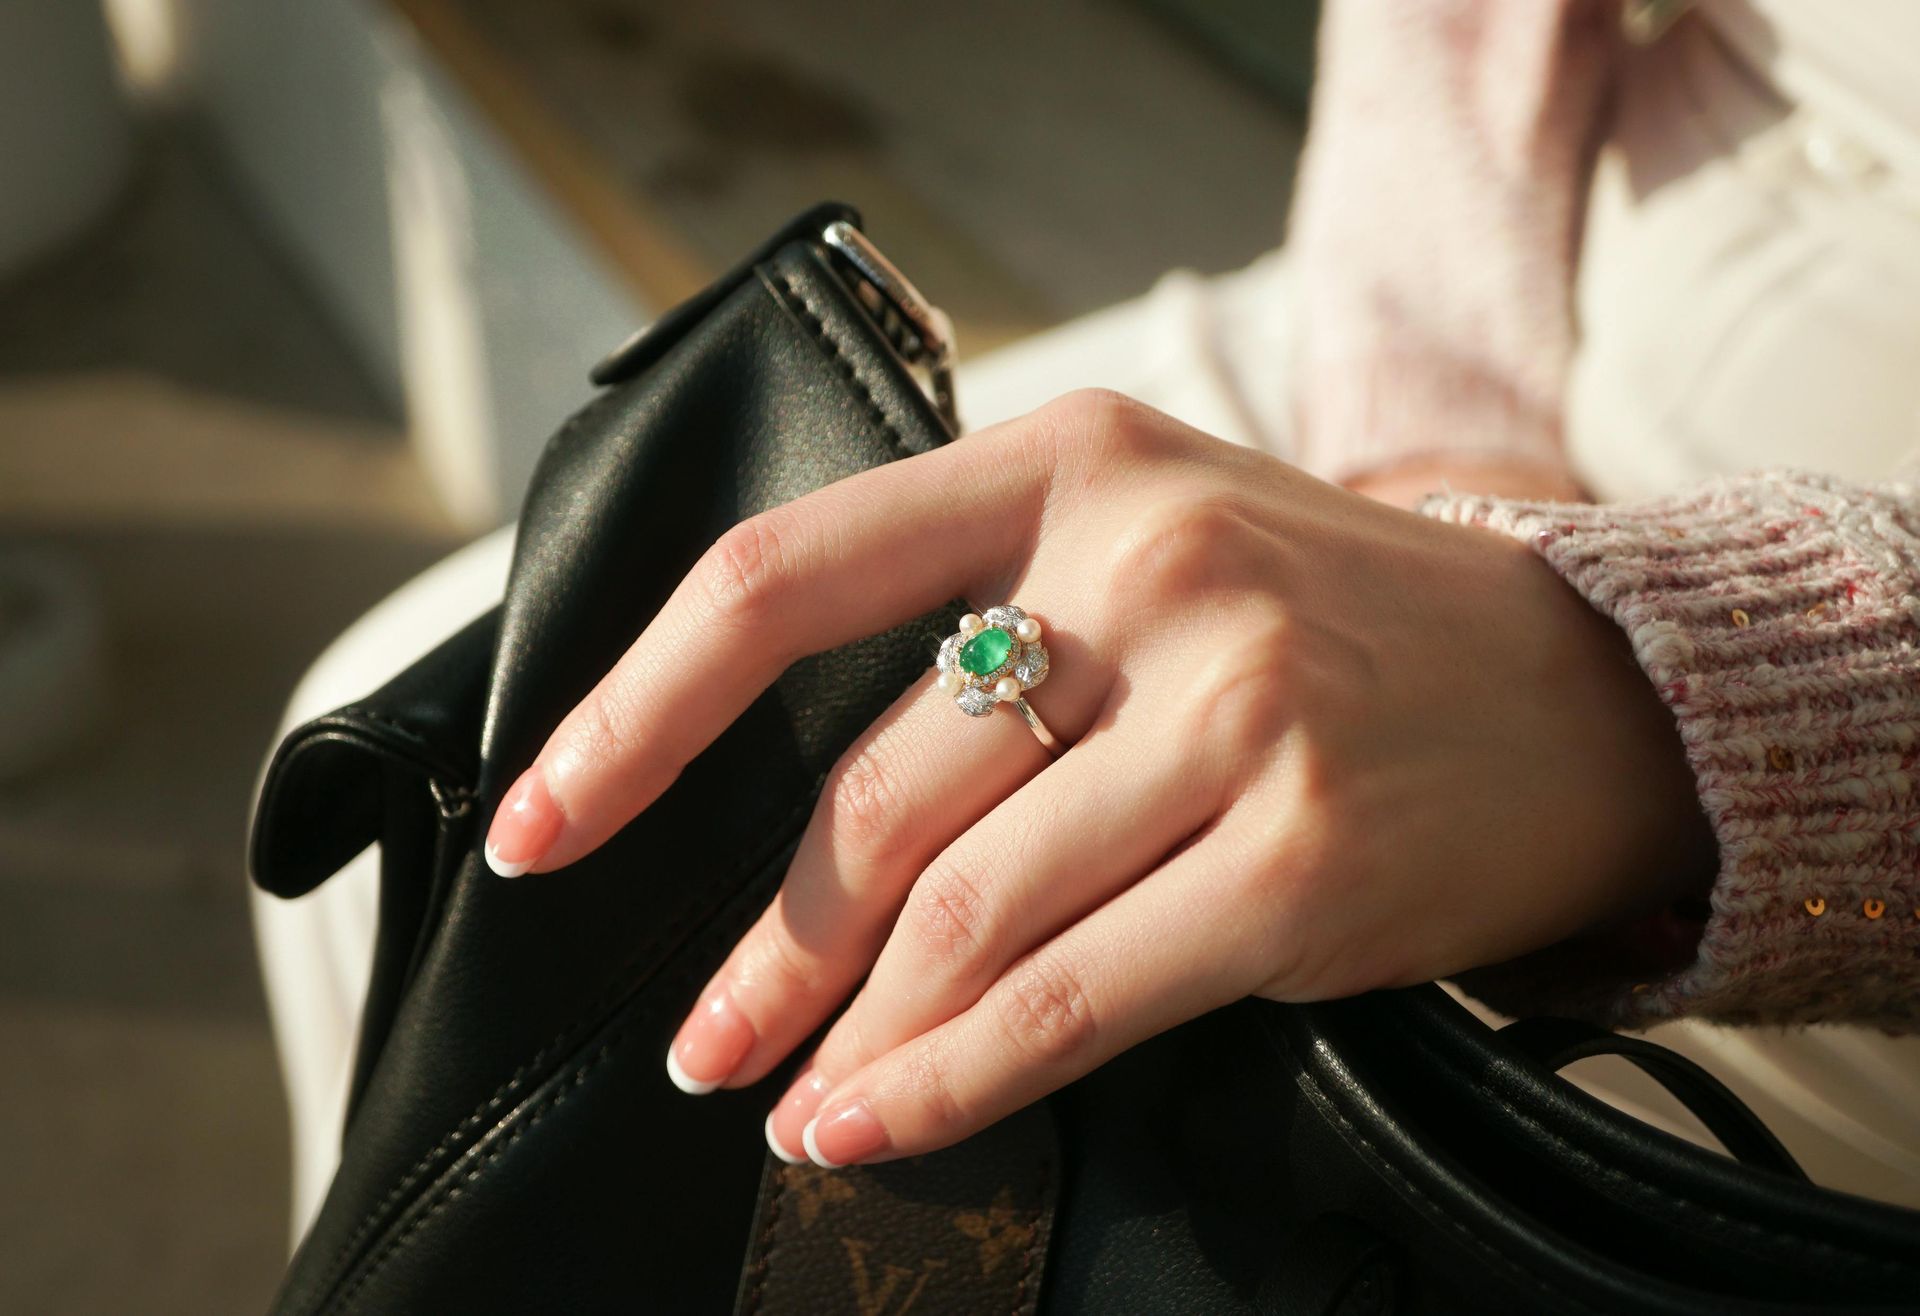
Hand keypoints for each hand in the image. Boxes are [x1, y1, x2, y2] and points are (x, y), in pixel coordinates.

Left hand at [482, 390, 1715, 1168]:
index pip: (786, 575)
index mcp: (1074, 463)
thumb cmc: (1346, 627)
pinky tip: (876, 1121)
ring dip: (842, 1027)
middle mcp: (1146, 561)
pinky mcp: (1294, 853)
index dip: (637, 712)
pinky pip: (1063, 995)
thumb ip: (991, 622)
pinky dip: (948, 1077)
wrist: (1595, 694)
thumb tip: (815, 808)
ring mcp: (1230, 706)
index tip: (544, 819)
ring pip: (958, 911)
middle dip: (765, 939)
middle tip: (702, 1031)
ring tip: (783, 1092)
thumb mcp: (1164, 547)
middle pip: (875, 788)